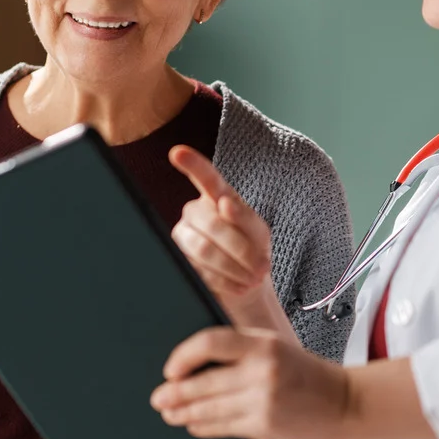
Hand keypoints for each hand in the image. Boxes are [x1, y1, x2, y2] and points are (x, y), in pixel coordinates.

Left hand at [152, 327, 355, 438]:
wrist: (344, 402)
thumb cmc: (304, 371)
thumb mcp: (274, 346)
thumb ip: (238, 348)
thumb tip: (192, 362)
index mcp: (263, 344)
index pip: (210, 342)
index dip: (183, 355)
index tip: (170, 367)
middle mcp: (261, 372)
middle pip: (202, 383)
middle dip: (174, 393)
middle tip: (157, 397)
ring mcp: (262, 403)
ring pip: (207, 409)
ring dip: (182, 412)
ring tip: (167, 412)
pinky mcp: (263, 427)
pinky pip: (221, 427)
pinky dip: (201, 426)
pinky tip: (192, 423)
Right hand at [168, 146, 282, 329]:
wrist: (246, 284)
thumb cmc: (254, 251)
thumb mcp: (260, 233)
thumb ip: (246, 217)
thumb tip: (224, 204)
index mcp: (217, 197)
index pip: (206, 177)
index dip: (192, 164)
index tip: (178, 152)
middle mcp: (195, 212)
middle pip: (212, 224)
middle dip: (241, 250)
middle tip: (261, 269)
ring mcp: (183, 236)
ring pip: (203, 249)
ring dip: (233, 268)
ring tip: (252, 279)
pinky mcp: (180, 261)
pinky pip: (199, 270)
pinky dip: (225, 281)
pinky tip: (238, 286)